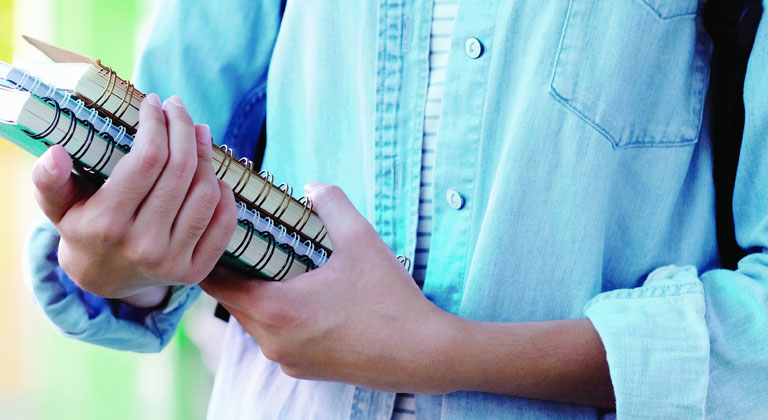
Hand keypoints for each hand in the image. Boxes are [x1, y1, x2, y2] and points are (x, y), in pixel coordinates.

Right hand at [32, 94, 236, 303]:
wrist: (103, 279)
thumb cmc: (82, 228)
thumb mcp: (57, 205)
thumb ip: (50, 180)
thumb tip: (55, 154)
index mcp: (107, 224)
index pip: (147, 160)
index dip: (156, 124)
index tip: (154, 103)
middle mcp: (143, 245)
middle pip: (181, 171)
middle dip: (183, 129)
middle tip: (179, 108)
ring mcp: (173, 261)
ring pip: (206, 194)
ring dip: (207, 156)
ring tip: (197, 133)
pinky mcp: (196, 270)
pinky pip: (224, 222)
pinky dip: (224, 193)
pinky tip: (213, 173)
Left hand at [201, 181, 460, 392]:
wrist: (423, 354)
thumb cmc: (389, 300)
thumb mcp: (360, 240)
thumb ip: (331, 204)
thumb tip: (312, 186)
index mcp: (274, 310)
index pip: (216, 280)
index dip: (215, 252)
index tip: (222, 230)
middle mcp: (271, 341)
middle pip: (234, 301)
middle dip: (240, 270)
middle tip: (254, 240)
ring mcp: (287, 360)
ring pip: (256, 321)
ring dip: (261, 294)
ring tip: (282, 265)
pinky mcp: (305, 370)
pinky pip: (278, 337)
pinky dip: (282, 316)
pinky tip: (309, 296)